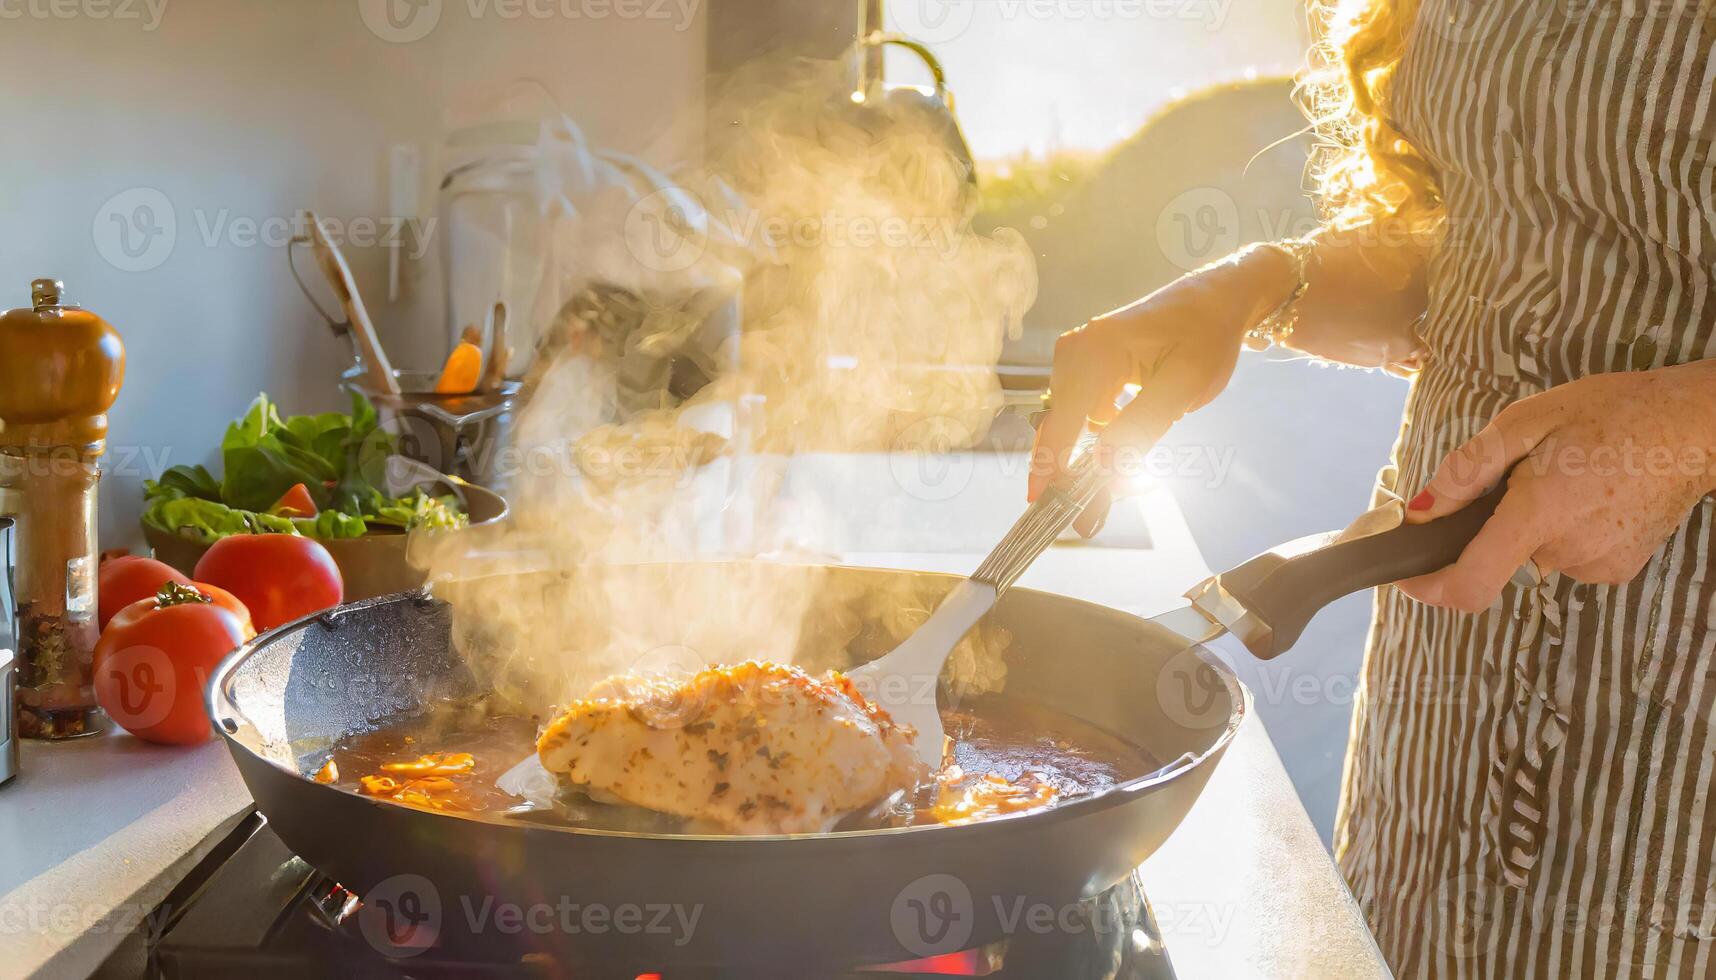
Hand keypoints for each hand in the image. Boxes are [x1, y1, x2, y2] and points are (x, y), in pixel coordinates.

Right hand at [1030, 245, 1294, 532]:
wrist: (1217, 300)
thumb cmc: (1205, 335)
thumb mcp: (1183, 386)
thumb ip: (1141, 428)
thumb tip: (1103, 470)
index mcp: (1095, 350)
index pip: (1064, 420)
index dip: (1052, 468)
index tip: (1048, 507)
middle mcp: (1074, 351)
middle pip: (1063, 426)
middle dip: (1076, 470)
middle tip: (1094, 515)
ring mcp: (1076, 358)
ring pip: (1072, 423)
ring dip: (1090, 456)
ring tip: (1117, 485)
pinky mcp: (1086, 367)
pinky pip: (1082, 413)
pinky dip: (1097, 438)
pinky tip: (1121, 448)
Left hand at [1396, 361, 1715, 610]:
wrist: (1696, 428)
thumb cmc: (1614, 412)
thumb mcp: (1527, 421)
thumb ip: (1468, 469)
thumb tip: (1424, 509)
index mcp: (1540, 515)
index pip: (1470, 584)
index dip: (1428, 588)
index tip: (1406, 573)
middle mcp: (1567, 551)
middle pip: (1497, 557)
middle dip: (1490, 525)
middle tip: (1520, 476)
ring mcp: (1596, 565)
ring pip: (1531, 554)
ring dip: (1529, 524)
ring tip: (1565, 476)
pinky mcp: (1617, 569)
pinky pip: (1565, 555)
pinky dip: (1561, 529)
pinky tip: (1588, 493)